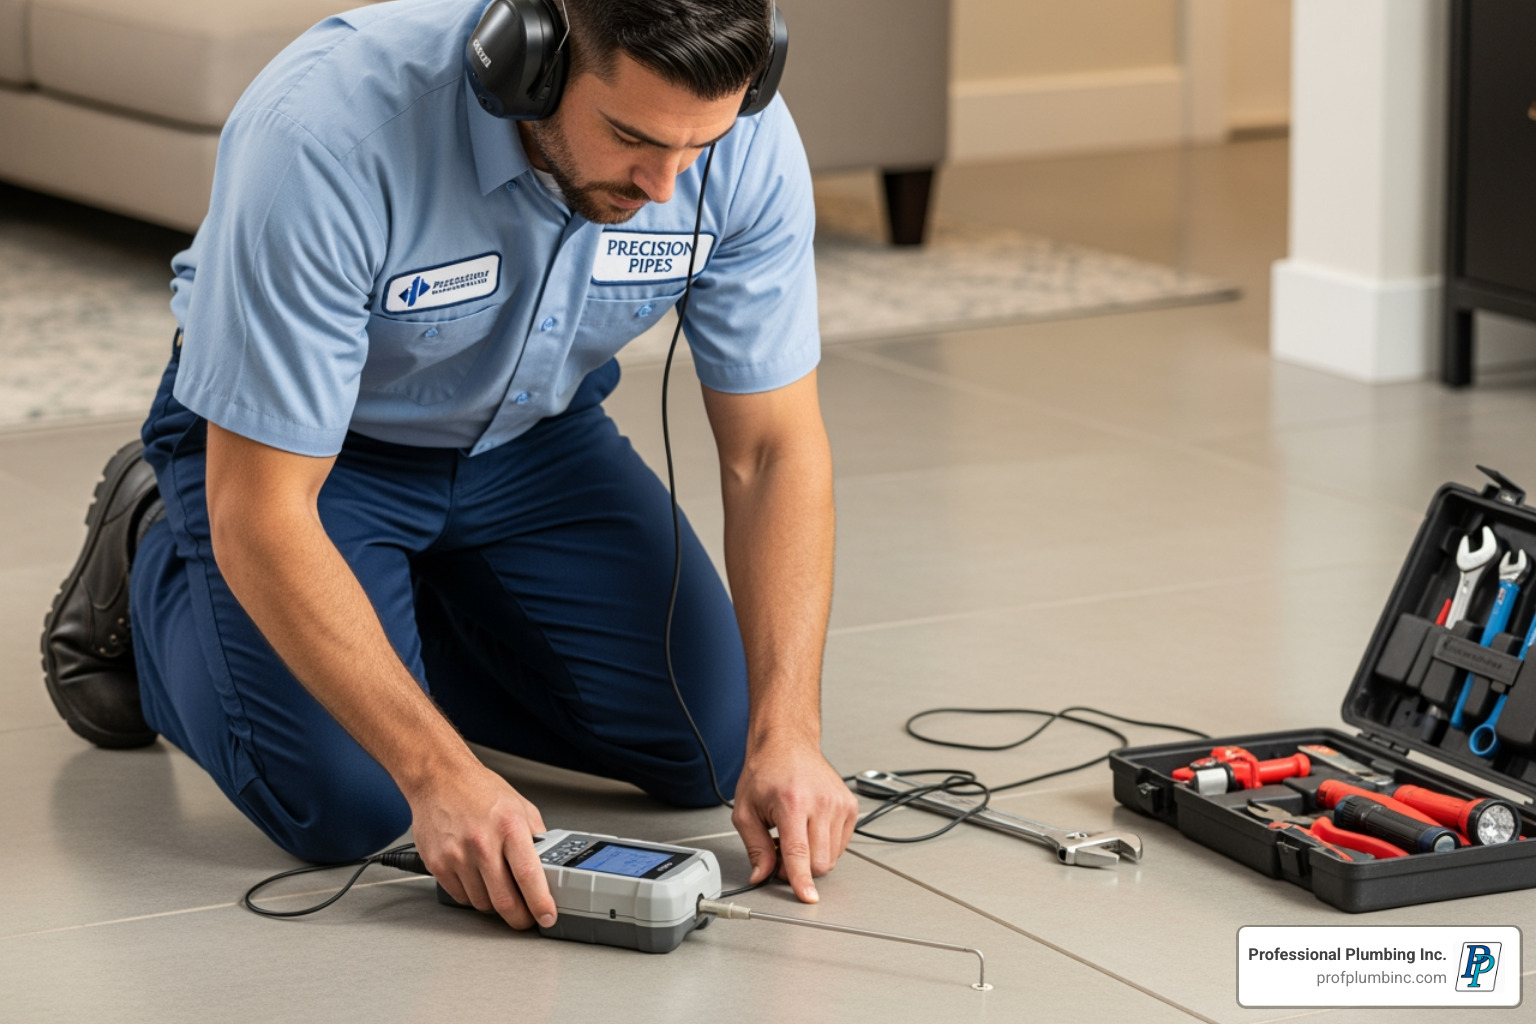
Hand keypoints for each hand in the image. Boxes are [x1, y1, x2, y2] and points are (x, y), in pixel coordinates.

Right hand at [406, 761, 556, 929]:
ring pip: (482, 903)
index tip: (547, 917)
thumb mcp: (520, 806)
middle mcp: (482, 842)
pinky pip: (460, 897)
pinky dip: (472, 896)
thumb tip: (549, 866)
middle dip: (519, 918)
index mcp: (509, 826)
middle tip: (526, 918)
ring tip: (498, 887)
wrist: (439, 778)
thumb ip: (536, 837)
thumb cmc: (479, 790)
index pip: (529, 875)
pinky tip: (476, 879)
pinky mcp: (438, 864)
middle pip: (504, 899)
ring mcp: (457, 855)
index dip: (540, 902)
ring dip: (494, 904)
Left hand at [731, 740, 858, 902]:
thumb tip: (761, 875)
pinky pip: (841, 845)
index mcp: (792, 802)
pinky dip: (825, 846)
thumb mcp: (746, 810)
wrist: (788, 744)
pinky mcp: (850, 806)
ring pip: (832, 857)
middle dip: (799, 870)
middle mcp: (820, 802)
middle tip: (780, 853)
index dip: (801, 879)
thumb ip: (754, 847)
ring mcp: (839, 804)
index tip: (808, 897)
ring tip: (794, 836)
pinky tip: (810, 829)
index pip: (799, 852)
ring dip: (812, 857)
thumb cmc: (766, 772)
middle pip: (820, 862)